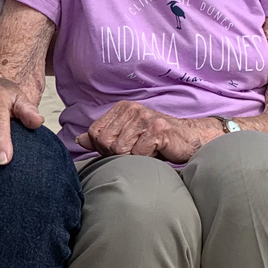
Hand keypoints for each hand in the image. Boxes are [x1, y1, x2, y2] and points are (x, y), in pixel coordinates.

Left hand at [76, 101, 219, 163]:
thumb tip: (79, 139)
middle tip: (137, 150)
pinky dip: (147, 159)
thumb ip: (102, 138)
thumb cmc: (156, 141)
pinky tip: (157, 151)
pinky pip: (139, 154)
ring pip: (121, 150)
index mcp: (120, 109)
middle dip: (119, 154)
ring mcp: (145, 117)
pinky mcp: (158, 129)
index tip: (123, 148)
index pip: (95, 134)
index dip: (105, 148)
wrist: (188, 140)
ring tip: (147, 150)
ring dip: (135, 157)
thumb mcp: (126, 137)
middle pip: (106, 143)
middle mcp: (131, 109)